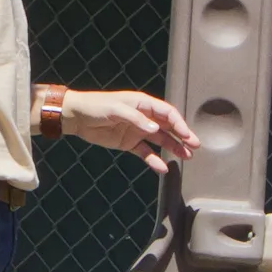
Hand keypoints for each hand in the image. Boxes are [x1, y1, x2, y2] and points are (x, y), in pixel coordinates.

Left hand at [61, 89, 202, 174]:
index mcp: (143, 104)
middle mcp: (143, 117)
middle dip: (182, 136)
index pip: (167, 113)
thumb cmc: (96, 106)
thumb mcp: (116, 109)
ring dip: (173, 148)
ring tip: (186, 157)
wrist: (76, 117)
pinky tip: (163, 168)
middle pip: (168, 127)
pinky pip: (145, 153)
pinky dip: (154, 160)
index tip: (188, 135)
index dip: (179, 123)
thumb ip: (136, 120)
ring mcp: (137, 131)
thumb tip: (156, 130)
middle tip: (195, 146)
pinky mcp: (129, 144)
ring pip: (160, 140)